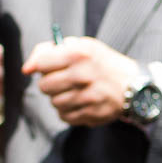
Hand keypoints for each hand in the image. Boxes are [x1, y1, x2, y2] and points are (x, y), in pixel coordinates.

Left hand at [20, 38, 137, 126]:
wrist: (135, 85)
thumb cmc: (102, 63)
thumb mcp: (83, 46)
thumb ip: (51, 51)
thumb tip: (27, 68)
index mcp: (79, 54)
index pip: (41, 63)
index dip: (40, 66)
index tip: (46, 68)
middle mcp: (82, 75)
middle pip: (44, 86)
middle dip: (50, 83)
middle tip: (63, 80)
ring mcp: (87, 97)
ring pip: (53, 103)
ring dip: (59, 98)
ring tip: (74, 91)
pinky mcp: (91, 114)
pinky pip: (64, 116)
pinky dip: (68, 111)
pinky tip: (80, 102)